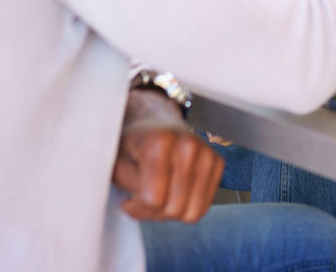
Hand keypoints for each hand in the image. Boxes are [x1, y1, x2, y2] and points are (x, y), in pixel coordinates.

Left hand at [112, 89, 223, 222]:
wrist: (155, 121)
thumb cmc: (134, 144)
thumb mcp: (117, 166)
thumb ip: (129, 187)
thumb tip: (145, 208)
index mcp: (160, 142)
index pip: (153, 199)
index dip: (137, 210)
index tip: (128, 202)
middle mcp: (188, 146)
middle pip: (175, 208)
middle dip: (155, 213)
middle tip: (143, 201)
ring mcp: (207, 153)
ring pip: (193, 212)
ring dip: (173, 213)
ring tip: (160, 199)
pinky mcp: (217, 162)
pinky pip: (205, 205)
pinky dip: (188, 207)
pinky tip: (174, 194)